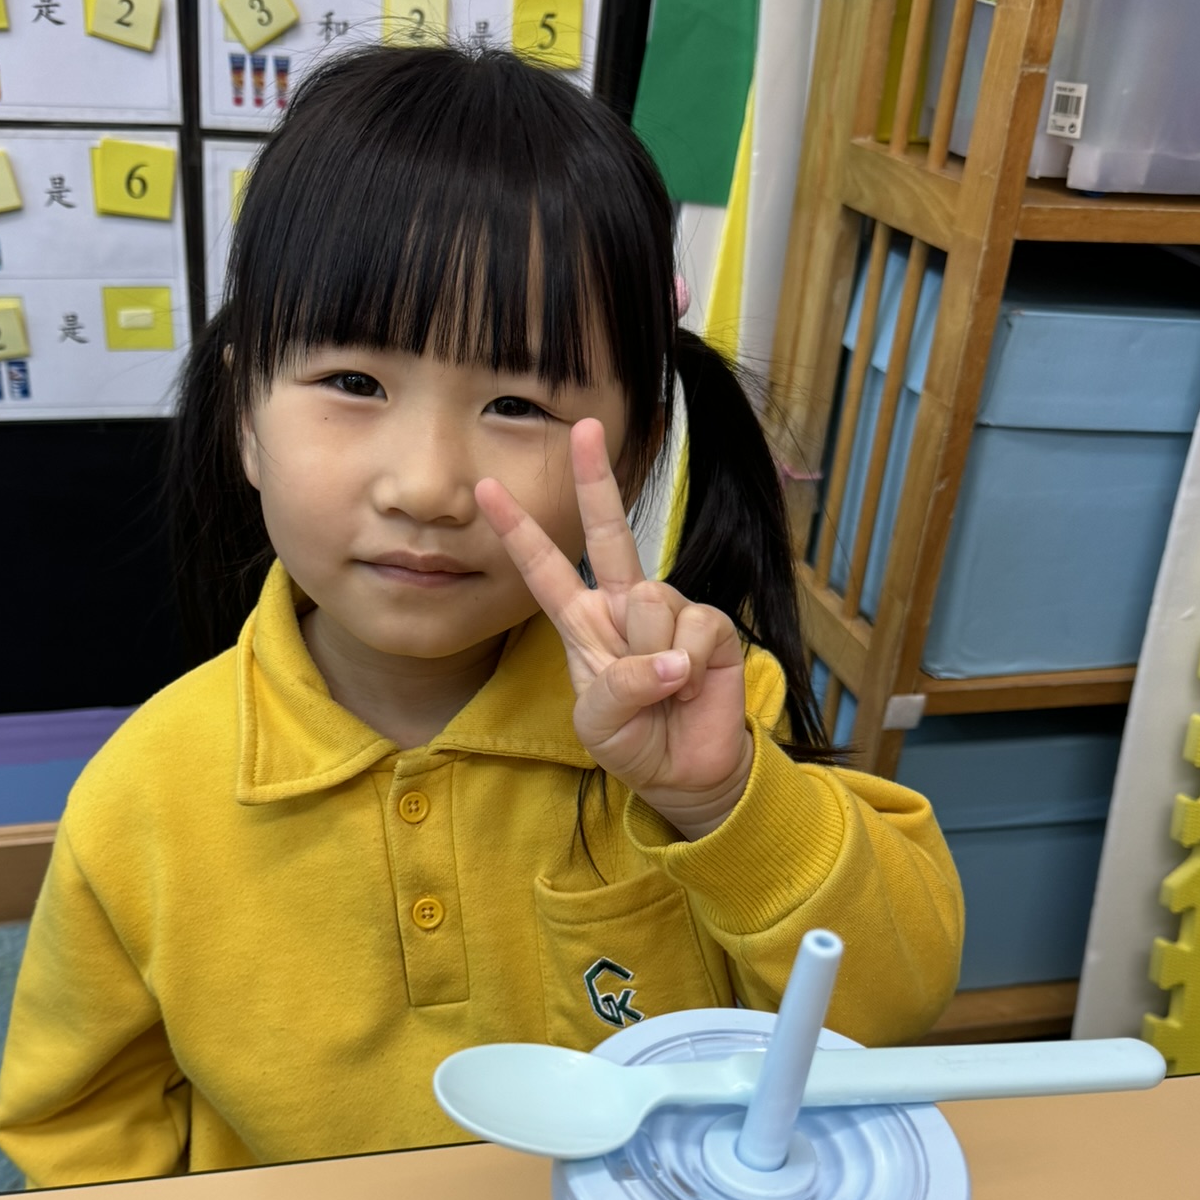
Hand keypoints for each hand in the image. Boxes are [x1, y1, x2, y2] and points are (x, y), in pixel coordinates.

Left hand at [475, 418, 752, 840]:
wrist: (685, 772)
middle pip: (609, 533)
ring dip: (652, 660)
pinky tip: (690, 687)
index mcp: (582, 621)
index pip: (544, 569)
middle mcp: (624, 603)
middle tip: (586, 428)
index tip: (487, 488)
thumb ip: (616, 685)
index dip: (517, 530)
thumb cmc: (634, 741)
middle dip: (595, 481)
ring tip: (662, 692)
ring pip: (649, 603)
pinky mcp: (711, 627)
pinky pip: (691, 631)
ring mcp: (669, 611)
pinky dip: (686, 669)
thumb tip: (667, 657)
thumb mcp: (598, 722)